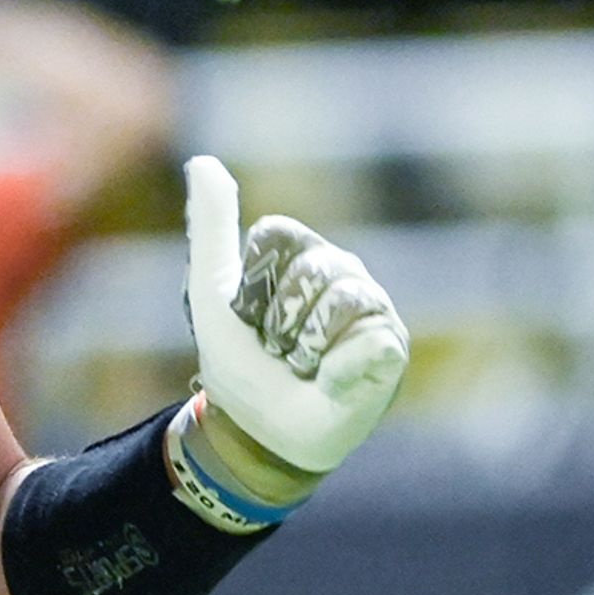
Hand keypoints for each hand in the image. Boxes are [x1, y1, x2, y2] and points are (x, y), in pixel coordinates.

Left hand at [179, 153, 405, 498]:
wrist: (263, 433)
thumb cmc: (241, 364)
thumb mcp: (212, 293)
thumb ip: (210, 228)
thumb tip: (201, 161)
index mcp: (308, 256)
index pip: (281, 234)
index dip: (256, 281)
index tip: (252, 316)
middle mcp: (347, 275)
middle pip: (311, 268)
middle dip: (280, 319)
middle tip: (280, 349)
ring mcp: (374, 310)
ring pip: (342, 299)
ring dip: (305, 347)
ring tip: (305, 366)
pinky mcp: (392, 348)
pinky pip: (368, 338)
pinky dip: (336, 367)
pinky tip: (330, 380)